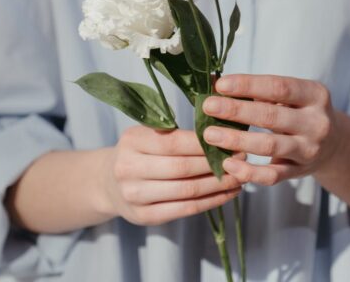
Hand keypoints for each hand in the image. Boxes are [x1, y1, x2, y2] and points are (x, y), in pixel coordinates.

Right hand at [99, 126, 242, 225]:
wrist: (108, 183)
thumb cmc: (139, 154)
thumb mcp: (147, 135)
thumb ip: (176, 134)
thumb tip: (221, 134)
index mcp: (131, 141)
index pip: (174, 142)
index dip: (205, 143)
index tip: (230, 141)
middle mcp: (128, 168)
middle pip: (182, 168)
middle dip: (216, 164)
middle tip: (241, 158)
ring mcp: (134, 195)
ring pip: (187, 190)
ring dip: (218, 185)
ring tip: (239, 177)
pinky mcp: (144, 216)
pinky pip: (185, 209)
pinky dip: (211, 201)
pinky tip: (227, 194)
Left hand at [201, 74, 343, 185]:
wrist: (334, 144)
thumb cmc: (300, 113)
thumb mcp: (290, 96)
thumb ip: (258, 90)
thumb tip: (214, 80)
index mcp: (315, 95)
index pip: (279, 87)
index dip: (248, 85)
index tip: (221, 85)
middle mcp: (316, 122)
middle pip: (271, 116)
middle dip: (236, 111)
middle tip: (208, 107)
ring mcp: (309, 149)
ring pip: (269, 146)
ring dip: (236, 140)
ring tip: (209, 134)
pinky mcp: (299, 172)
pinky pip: (272, 176)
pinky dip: (248, 172)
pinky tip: (227, 165)